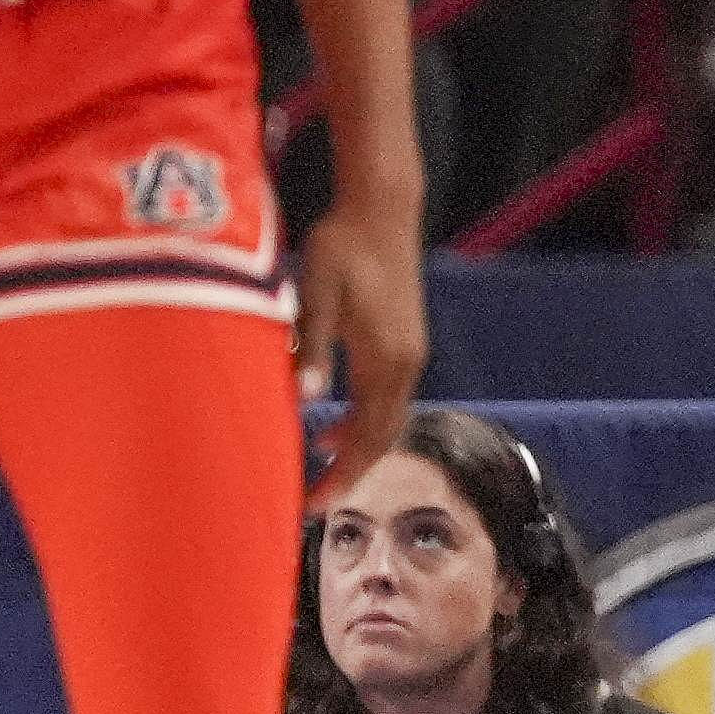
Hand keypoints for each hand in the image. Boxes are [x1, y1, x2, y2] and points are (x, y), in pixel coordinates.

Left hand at [294, 181, 426, 487]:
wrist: (382, 209)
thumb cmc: (342, 246)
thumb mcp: (317, 296)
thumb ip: (312, 349)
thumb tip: (305, 401)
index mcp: (385, 358)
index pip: (366, 434)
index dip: (342, 474)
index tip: (315, 504)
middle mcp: (406, 362)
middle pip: (384, 436)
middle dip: (352, 472)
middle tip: (315, 501)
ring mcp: (410, 351)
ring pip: (389, 419)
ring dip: (359, 447)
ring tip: (322, 467)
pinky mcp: (405, 340)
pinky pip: (389, 398)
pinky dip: (366, 421)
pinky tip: (335, 420)